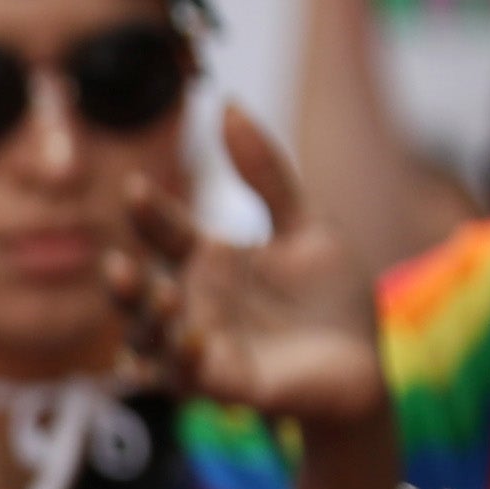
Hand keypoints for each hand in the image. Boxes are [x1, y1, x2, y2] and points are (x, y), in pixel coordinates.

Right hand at [110, 106, 390, 431]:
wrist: (368, 362)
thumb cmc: (331, 297)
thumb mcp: (306, 226)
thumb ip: (266, 173)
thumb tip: (228, 103)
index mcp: (203, 259)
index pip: (161, 229)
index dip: (146, 210)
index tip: (138, 188)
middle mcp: (190, 301)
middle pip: (135, 290)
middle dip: (123, 280)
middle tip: (121, 265)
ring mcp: (200, 344)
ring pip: (146, 337)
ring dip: (144, 321)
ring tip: (161, 298)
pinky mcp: (222, 385)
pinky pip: (185, 378)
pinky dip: (180, 362)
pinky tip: (194, 341)